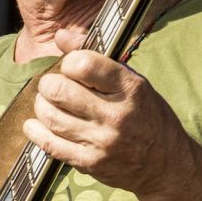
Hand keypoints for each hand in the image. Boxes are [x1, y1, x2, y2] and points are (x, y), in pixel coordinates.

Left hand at [23, 28, 197, 195]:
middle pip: (59, 90)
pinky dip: (36, 131)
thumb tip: (60, 35)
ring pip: (51, 116)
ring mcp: (102, 142)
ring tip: (47, 102)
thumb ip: (94, 56)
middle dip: (49, 84)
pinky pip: (50, 145)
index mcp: (130, 88)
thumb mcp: (131, 79)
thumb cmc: (146, 113)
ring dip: (42, 105)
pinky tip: (34, 124)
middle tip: (52, 85)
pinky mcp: (90, 164)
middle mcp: (116, 115)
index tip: (71, 67)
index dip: (69, 62)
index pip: (84, 64)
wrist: (167, 165)